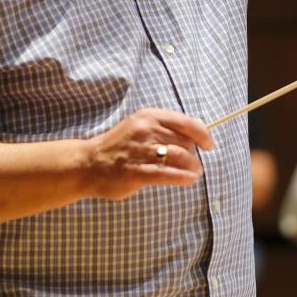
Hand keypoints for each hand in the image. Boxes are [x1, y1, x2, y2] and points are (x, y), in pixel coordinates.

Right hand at [82, 108, 212, 199]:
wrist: (87, 164)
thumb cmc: (119, 146)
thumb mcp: (138, 126)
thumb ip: (162, 128)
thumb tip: (193, 137)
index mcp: (148, 116)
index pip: (185, 122)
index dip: (202, 134)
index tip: (209, 144)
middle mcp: (146, 130)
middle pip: (184, 141)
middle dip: (193, 154)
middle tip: (194, 163)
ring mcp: (140, 151)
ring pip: (179, 157)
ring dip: (192, 166)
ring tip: (194, 172)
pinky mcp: (136, 172)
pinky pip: (168, 174)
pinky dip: (184, 177)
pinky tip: (189, 180)